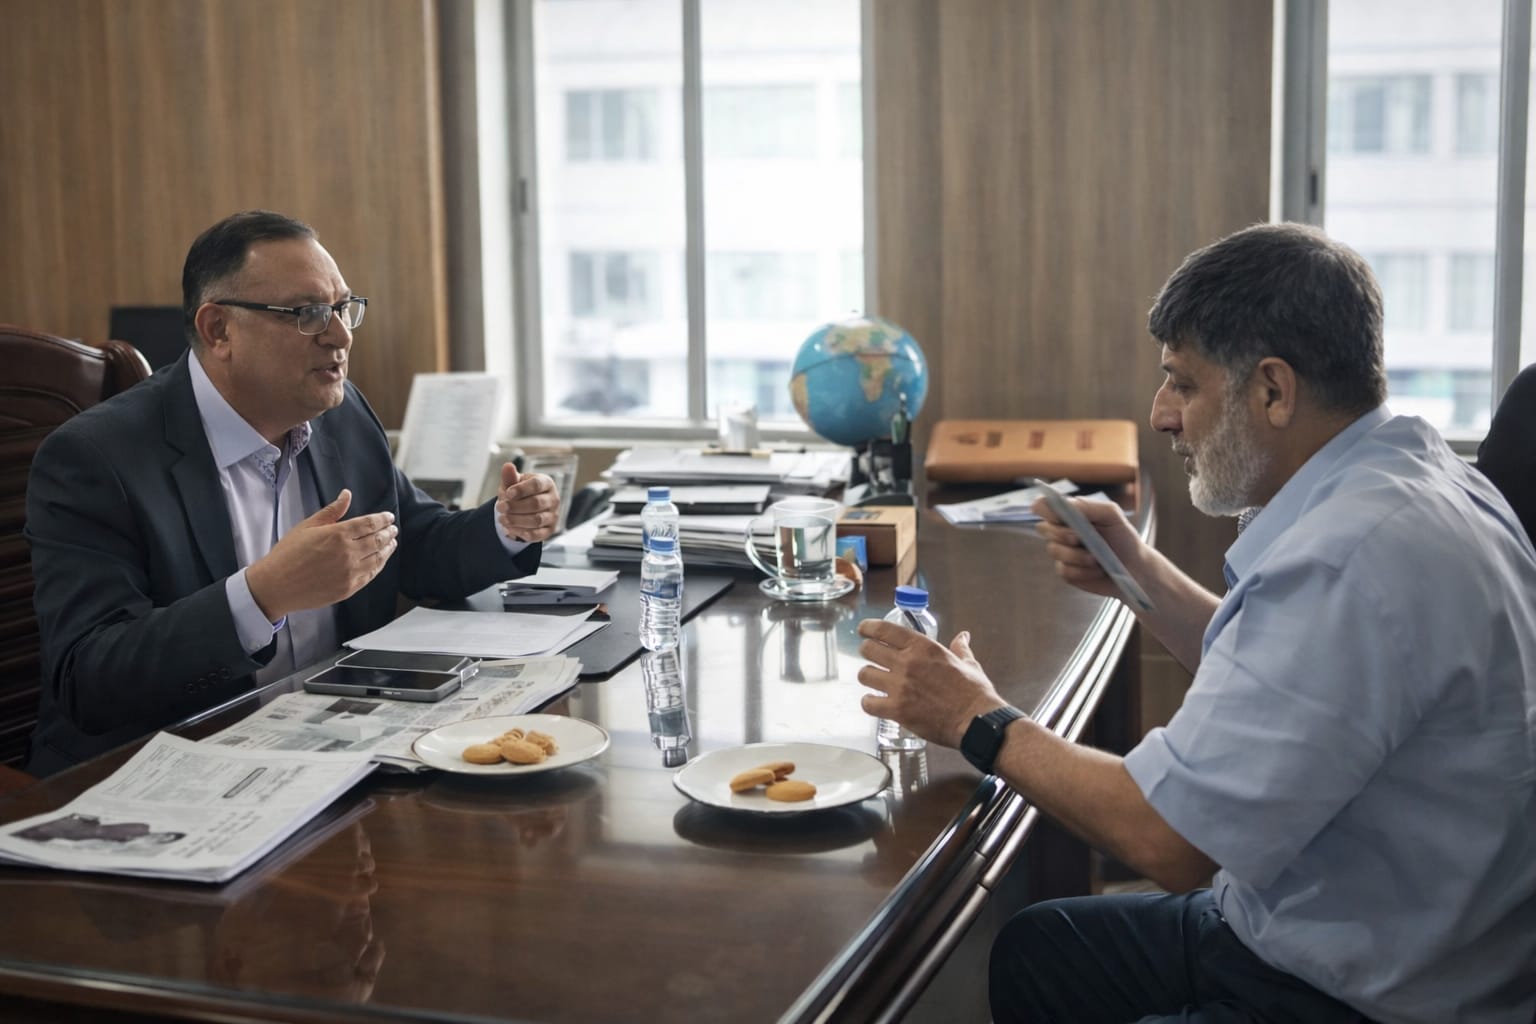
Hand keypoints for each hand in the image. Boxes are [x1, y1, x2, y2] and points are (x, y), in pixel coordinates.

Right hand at [246, 490, 397, 620]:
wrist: (276, 585)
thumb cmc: (288, 554)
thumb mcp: (308, 526)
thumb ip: (331, 511)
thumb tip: (346, 494)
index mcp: (338, 534)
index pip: (370, 523)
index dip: (382, 519)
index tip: (389, 517)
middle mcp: (348, 553)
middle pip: (378, 539)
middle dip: (388, 532)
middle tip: (393, 528)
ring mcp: (350, 572)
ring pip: (378, 557)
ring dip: (388, 548)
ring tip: (392, 542)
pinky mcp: (350, 588)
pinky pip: (371, 574)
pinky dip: (380, 564)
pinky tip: (381, 559)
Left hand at [496, 462, 561, 541]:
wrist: (524, 508)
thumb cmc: (519, 492)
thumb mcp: (513, 483)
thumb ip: (510, 476)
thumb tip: (507, 466)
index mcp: (546, 483)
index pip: (537, 485)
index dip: (522, 489)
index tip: (508, 493)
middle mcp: (553, 499)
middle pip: (536, 503)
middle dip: (516, 507)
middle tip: (500, 508)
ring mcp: (553, 515)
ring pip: (537, 520)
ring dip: (517, 521)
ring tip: (501, 519)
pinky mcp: (549, 530)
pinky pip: (537, 534)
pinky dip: (522, 533)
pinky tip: (509, 529)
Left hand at [856, 622, 1004, 747]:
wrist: (977, 721)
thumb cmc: (974, 692)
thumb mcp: (969, 663)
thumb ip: (960, 648)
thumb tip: (963, 636)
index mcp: (923, 647)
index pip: (884, 629)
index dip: (868, 628)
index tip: (863, 630)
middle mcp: (907, 663)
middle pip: (868, 650)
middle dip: (868, 653)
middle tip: (872, 659)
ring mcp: (900, 687)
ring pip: (864, 674)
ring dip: (869, 677)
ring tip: (875, 682)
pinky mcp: (897, 709)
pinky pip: (868, 703)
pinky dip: (869, 703)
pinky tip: (875, 703)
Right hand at [1032, 496, 1145, 599]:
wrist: (1135, 568)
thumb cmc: (1124, 538)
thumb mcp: (1111, 514)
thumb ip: (1087, 506)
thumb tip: (1064, 505)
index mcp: (1070, 514)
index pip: (1043, 505)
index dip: (1044, 509)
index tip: (1057, 517)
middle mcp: (1062, 531)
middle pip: (1044, 528)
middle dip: (1063, 534)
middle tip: (1081, 539)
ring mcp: (1063, 552)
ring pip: (1054, 551)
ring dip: (1077, 556)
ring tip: (1097, 559)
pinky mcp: (1067, 572)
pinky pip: (1064, 570)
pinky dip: (1082, 571)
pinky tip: (1096, 570)